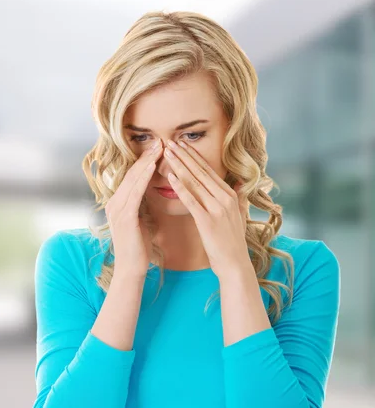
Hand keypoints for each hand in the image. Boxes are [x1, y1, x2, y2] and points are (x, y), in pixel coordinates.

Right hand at [105, 140, 163, 276]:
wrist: (131, 269)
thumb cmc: (139, 248)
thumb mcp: (141, 221)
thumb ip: (141, 205)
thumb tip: (149, 192)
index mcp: (118, 203)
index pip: (132, 177)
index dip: (145, 161)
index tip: (158, 148)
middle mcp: (114, 202)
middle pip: (131, 173)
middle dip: (146, 156)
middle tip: (160, 140)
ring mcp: (117, 208)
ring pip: (133, 179)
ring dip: (147, 162)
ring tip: (159, 147)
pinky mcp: (124, 216)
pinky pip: (135, 192)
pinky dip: (144, 178)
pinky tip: (153, 167)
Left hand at [163, 139, 249, 277]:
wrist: (235, 265)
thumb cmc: (233, 243)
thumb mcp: (240, 216)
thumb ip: (240, 197)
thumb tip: (240, 182)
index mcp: (231, 195)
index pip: (209, 171)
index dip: (194, 156)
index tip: (182, 144)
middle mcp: (225, 198)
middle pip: (200, 172)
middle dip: (184, 156)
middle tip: (170, 142)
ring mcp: (217, 209)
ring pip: (195, 182)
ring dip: (180, 166)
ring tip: (167, 153)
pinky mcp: (207, 221)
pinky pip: (192, 201)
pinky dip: (181, 187)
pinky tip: (170, 177)